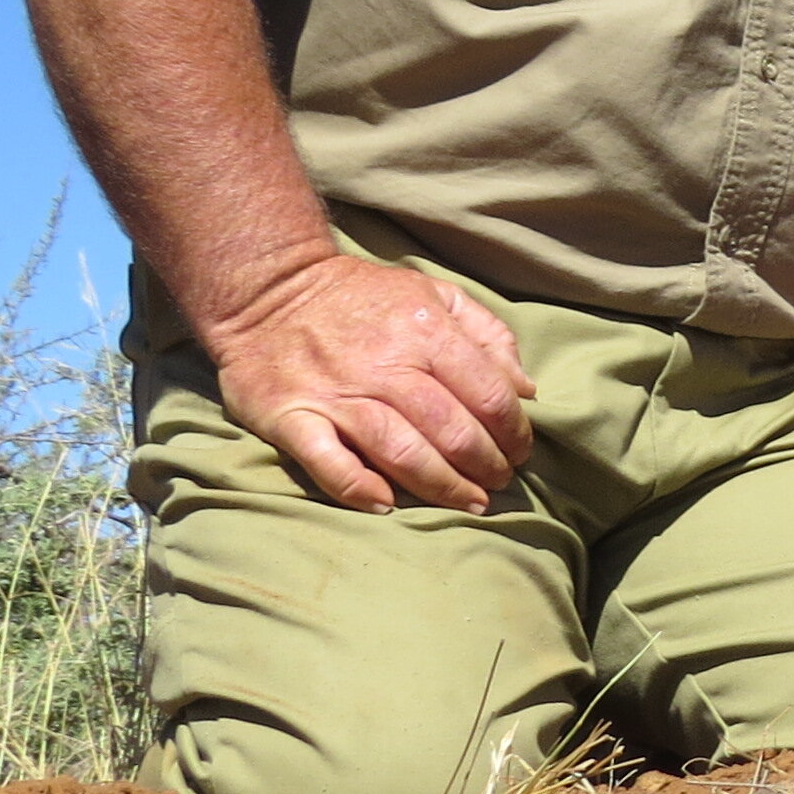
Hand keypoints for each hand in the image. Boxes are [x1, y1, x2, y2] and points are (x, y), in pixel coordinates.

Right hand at [204, 255, 536, 514]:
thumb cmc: (364, 298)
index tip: (520, 451)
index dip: (514, 431)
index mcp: (426, 333)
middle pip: (451, 430)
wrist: (267, 290)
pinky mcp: (291, 417)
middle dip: (485, 465)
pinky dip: (358, 488)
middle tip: (498, 483)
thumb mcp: (435, 295)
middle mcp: (385, 366)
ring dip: (441, 486)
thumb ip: (488, 336)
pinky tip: (386, 504)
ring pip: (401, 452)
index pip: (488, 394)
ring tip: (468, 503)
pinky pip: (328, 463)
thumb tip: (526, 389)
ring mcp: (336, 394)